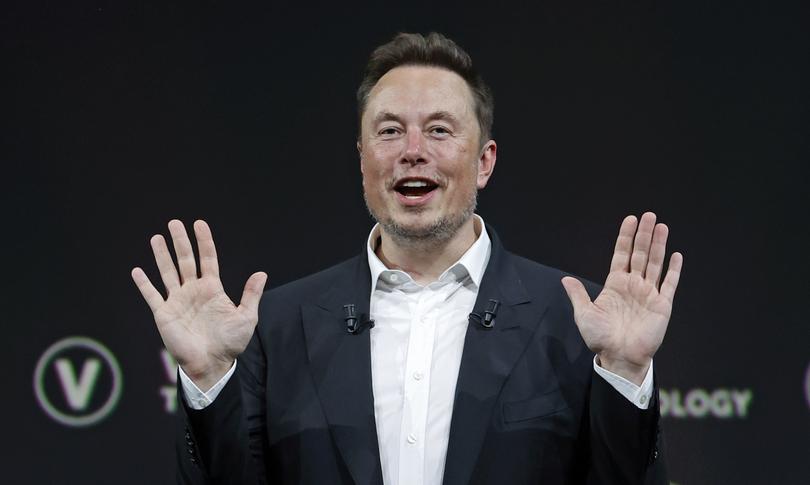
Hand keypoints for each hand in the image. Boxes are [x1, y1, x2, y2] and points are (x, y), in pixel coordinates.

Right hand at [131, 220, 266, 389]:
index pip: (207, 259)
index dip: (204, 241)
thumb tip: (262, 273)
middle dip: (180, 242)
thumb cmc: (230, 343)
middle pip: (185, 260)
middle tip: (174, 222)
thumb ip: (251, 295)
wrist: (211, 364)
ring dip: (161, 255)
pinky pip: (152, 296)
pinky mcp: (164, 314)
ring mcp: (177, 301)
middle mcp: (193, 291)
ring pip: (168, 272)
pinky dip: (144, 284)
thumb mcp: (246, 317)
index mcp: (212, 289)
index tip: (200, 224)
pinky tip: (137, 271)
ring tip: (156, 237)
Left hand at [561, 212, 682, 384]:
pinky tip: (676, 255)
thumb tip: (565, 279)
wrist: (619, 357)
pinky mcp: (662, 305)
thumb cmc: (601, 338)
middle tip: (649, 215)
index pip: (622, 254)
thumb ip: (578, 295)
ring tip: (662, 226)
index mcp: (615, 284)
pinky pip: (669, 284)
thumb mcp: (584, 314)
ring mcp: (648, 294)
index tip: (630, 220)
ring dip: (659, 245)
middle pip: (640, 254)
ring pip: (655, 264)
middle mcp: (633, 285)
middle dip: (645, 235)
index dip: (626, 237)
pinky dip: (673, 270)